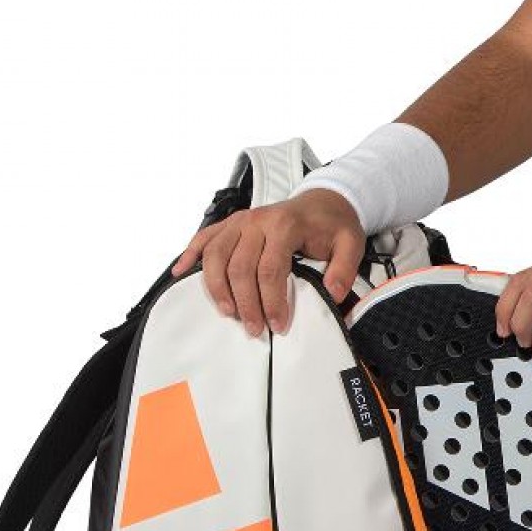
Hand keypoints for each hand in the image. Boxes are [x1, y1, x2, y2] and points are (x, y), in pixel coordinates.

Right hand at [171, 189, 364, 335]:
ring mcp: (240, 221)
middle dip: (246, 303)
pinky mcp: (230, 224)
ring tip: (229, 313)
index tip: (278, 325)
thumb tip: (333, 292)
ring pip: (216, 255)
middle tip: (255, 329)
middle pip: (240, 267)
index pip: (270, 269)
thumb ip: (344, 269)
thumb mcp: (351, 243)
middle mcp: (257, 220)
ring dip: (218, 288)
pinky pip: (204, 238)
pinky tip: (180, 273)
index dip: (271, 301)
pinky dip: (189, 255)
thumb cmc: (332, 225)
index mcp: (285, 225)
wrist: (323, 201)